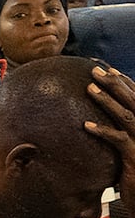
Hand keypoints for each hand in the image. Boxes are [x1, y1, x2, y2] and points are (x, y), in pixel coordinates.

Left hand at [86, 66, 134, 202]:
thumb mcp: (128, 149)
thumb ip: (121, 133)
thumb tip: (98, 121)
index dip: (123, 81)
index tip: (107, 68)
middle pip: (132, 100)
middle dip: (114, 83)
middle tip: (95, 69)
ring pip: (126, 116)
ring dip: (107, 101)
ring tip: (89, 88)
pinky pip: (119, 140)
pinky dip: (103, 132)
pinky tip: (86, 126)